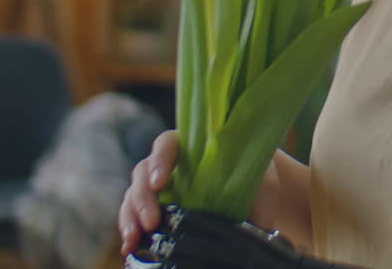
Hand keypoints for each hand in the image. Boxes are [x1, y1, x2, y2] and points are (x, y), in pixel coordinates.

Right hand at [118, 131, 286, 255]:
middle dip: (143, 197)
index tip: (161, 182)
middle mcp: (170, 162)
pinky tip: (130, 247)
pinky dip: (130, 229)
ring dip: (130, 217)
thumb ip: (252, 191)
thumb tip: (253, 221)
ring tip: (133, 240)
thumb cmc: (259, 178)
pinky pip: (135, 215)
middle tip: (151, 222)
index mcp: (193, 144)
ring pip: (134, 195)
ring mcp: (160, 185)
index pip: (167, 143)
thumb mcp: (261, 180)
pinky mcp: (157, 207)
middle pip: (143, 172)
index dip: (160, 161)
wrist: (257, 193)